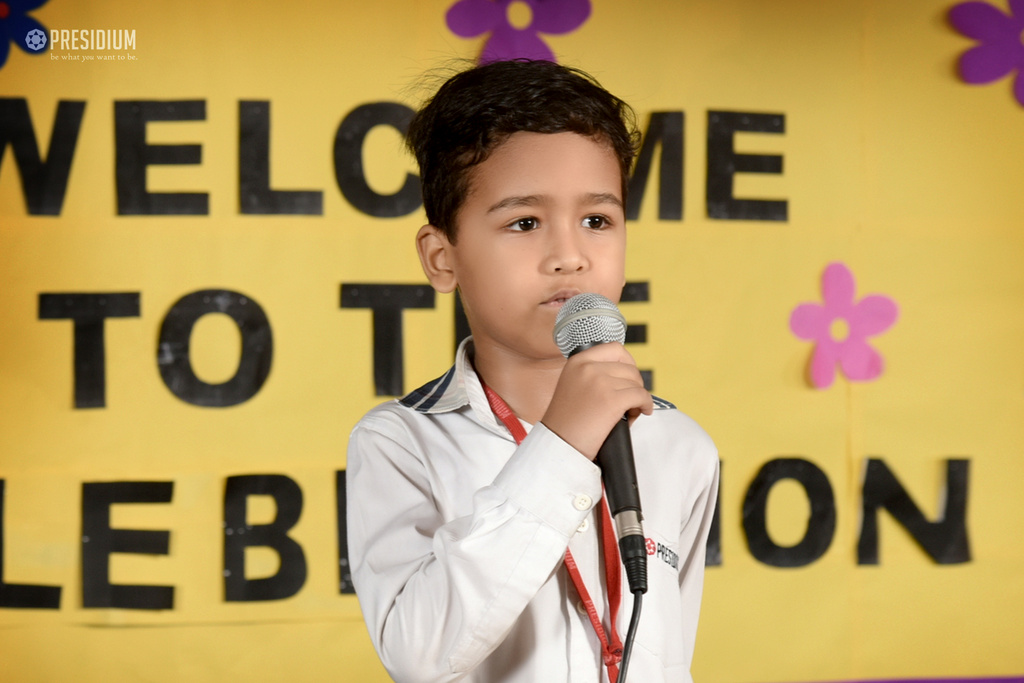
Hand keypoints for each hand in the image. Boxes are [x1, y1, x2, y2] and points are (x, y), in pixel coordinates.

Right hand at [540, 343, 653, 459]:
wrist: (558, 443)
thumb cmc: (566, 421)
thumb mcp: (572, 384)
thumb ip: (591, 373)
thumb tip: (623, 372)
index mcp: (577, 361)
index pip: (614, 349)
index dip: (628, 362)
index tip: (629, 376)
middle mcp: (588, 367)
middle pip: (629, 368)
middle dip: (634, 384)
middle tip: (629, 400)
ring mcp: (600, 382)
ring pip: (636, 383)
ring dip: (638, 398)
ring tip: (630, 411)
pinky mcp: (611, 400)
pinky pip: (641, 396)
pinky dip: (645, 405)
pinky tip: (641, 412)